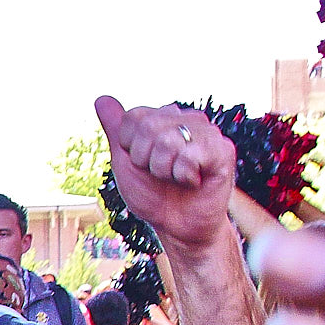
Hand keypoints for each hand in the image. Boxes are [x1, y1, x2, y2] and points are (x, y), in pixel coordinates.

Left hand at [95, 97, 236, 250]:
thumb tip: (101, 98)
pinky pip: (190, 155)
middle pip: (148, 127)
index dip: (131, 149)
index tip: (143, 165)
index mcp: (163, 118)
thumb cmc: (153, 194)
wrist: (178, 226)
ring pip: (168, 141)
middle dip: (147, 160)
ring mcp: (207, 132)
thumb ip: (116, 130)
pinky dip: (184, 176)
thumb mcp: (125, 162)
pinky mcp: (223, 149)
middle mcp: (187, 118)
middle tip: (161, 174)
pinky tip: (193, 181)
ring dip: (165, 170)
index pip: (133, 118)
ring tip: (177, 178)